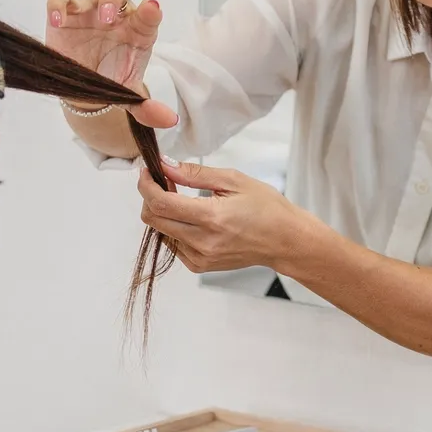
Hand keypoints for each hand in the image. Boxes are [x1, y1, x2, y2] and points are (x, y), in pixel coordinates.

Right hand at [46, 0, 176, 127]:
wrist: (85, 88)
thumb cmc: (112, 82)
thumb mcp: (128, 96)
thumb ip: (147, 108)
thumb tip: (169, 120)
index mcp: (137, 30)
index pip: (149, 13)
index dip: (151, 10)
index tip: (153, 11)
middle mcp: (116, 15)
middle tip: (110, 18)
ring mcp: (91, 11)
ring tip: (97, 17)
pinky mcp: (65, 14)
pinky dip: (57, 4)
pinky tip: (57, 21)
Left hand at [138, 161, 319, 274]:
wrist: (284, 240)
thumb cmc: (266, 207)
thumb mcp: (233, 179)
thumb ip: (195, 173)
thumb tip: (165, 165)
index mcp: (211, 218)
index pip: (160, 202)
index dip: (146, 184)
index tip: (147, 171)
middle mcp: (202, 242)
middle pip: (153, 219)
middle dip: (150, 196)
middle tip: (166, 181)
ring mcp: (200, 257)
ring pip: (161, 231)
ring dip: (163, 212)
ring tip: (183, 198)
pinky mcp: (200, 266)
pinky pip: (173, 244)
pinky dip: (174, 227)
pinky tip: (192, 218)